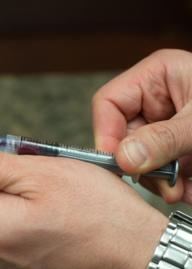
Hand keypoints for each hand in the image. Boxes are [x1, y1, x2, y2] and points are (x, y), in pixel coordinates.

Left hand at [0, 135, 167, 268]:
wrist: (136, 250)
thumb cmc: (96, 212)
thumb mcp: (37, 173)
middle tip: (16, 166)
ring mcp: (7, 263)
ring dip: (2, 195)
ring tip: (37, 187)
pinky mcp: (22, 263)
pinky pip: (5, 230)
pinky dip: (16, 211)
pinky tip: (42, 205)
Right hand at [93, 49, 191, 202]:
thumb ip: (165, 138)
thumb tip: (124, 158)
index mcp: (157, 76)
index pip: (109, 102)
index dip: (107, 132)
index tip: (118, 162)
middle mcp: (157, 99)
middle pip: (123, 133)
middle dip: (141, 163)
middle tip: (162, 183)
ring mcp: (166, 125)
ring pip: (140, 157)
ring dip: (159, 179)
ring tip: (181, 189)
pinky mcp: (177, 147)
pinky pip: (161, 168)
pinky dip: (173, 184)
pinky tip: (189, 188)